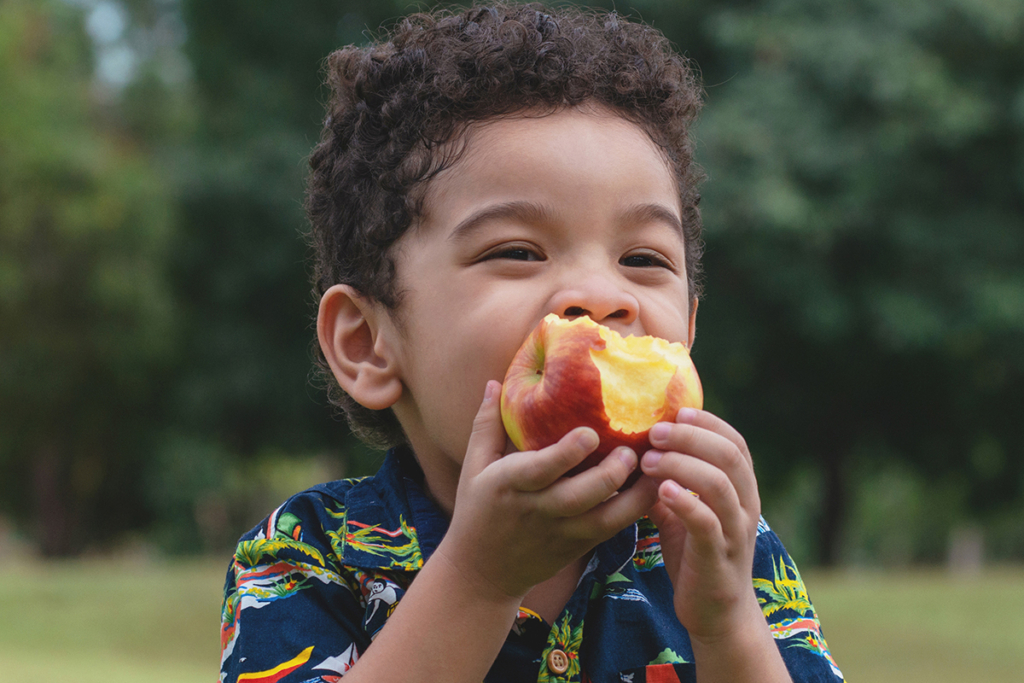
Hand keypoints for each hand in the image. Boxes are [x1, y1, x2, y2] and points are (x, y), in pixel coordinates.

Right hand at [434, 380, 659, 600]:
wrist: (482, 573)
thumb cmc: (478, 511)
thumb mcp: (473, 468)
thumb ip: (486, 425)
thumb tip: (495, 382)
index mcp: (509, 485)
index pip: (541, 469)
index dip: (567, 453)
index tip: (590, 433)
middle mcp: (537, 510)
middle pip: (579, 496)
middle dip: (610, 474)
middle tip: (633, 450)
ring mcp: (561, 532)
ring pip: (605, 518)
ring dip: (635, 496)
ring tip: (657, 468)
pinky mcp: (579, 546)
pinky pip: (612, 529)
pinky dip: (635, 510)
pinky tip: (656, 486)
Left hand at [640, 408, 764, 644]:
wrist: (717, 615)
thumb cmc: (698, 558)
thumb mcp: (683, 513)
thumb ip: (669, 483)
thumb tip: (635, 451)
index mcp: (741, 491)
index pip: (735, 443)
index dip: (708, 423)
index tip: (676, 412)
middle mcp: (745, 506)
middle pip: (728, 456)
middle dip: (690, 438)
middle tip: (654, 433)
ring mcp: (734, 532)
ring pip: (719, 484)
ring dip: (681, 465)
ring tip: (648, 461)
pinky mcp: (718, 557)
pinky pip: (707, 523)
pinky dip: (685, 502)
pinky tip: (661, 491)